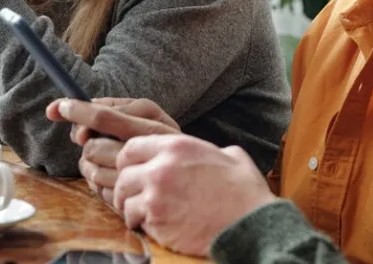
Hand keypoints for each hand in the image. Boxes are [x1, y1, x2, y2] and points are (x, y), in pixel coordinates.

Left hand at [46, 98, 179, 202]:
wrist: (221, 192)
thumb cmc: (187, 158)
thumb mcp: (159, 126)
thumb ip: (121, 117)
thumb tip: (80, 128)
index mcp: (154, 124)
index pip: (104, 116)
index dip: (76, 111)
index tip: (56, 108)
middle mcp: (150, 151)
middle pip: (93, 147)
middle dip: (88, 150)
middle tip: (98, 150)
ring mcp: (148, 181)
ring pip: (95, 174)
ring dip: (95, 173)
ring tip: (112, 171)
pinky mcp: (146, 207)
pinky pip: (106, 198)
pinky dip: (105, 194)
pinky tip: (121, 189)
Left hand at [112, 135, 276, 256]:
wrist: (249, 223)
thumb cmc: (244, 192)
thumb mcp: (230, 156)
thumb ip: (210, 151)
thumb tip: (215, 153)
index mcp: (177, 147)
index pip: (132, 147)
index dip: (128, 160)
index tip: (131, 170)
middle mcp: (161, 167)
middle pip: (123, 173)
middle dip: (125, 186)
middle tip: (132, 196)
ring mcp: (156, 194)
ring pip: (123, 198)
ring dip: (129, 207)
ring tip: (140, 214)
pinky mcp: (157, 219)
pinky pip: (135, 219)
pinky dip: (140, 224)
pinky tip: (153, 226)